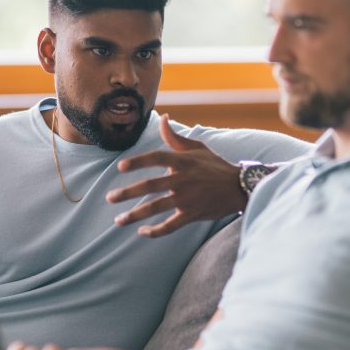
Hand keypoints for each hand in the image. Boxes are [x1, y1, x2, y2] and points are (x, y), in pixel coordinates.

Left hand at [107, 114, 246, 237]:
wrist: (239, 187)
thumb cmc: (215, 166)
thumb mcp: (197, 147)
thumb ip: (175, 137)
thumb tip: (162, 117)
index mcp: (183, 162)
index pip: (156, 158)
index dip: (138, 162)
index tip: (120, 167)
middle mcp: (183, 180)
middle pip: (151, 185)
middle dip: (128, 192)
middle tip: (110, 198)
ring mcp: (188, 198)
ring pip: (157, 208)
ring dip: (135, 215)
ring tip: (118, 221)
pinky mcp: (193, 214)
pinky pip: (171, 225)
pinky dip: (156, 231)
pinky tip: (142, 232)